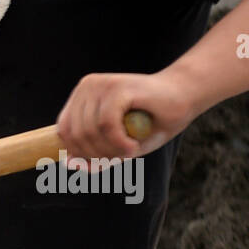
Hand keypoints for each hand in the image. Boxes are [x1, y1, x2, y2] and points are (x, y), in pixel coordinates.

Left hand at [55, 71, 197, 165]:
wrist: (185, 97)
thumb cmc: (151, 123)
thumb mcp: (118, 147)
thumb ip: (93, 156)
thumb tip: (68, 163)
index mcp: (81, 97)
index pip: (63, 132)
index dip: (82, 154)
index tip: (107, 160)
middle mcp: (87, 87)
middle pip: (75, 134)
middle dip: (97, 155)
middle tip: (122, 156)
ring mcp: (101, 85)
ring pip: (89, 131)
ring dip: (111, 151)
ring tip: (131, 149)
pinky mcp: (117, 88)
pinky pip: (106, 125)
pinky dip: (119, 143)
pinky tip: (134, 146)